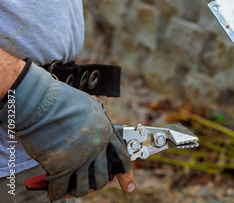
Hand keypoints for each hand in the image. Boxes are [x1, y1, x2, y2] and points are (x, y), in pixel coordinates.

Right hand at [0, 60, 133, 200]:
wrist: (44, 102)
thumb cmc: (64, 101)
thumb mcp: (91, 108)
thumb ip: (97, 123)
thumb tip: (98, 129)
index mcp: (107, 133)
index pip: (122, 159)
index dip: (126, 176)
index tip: (129, 187)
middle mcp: (97, 148)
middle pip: (102, 177)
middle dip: (97, 183)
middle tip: (88, 183)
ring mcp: (81, 159)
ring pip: (84, 187)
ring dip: (77, 190)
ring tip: (71, 189)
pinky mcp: (62, 167)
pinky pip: (61, 188)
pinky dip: (57, 192)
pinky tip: (54, 190)